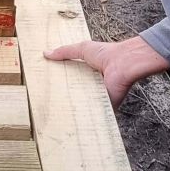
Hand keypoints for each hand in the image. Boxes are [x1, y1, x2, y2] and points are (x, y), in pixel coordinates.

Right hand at [44, 35, 169, 108]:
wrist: (125, 65)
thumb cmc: (107, 54)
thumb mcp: (82, 49)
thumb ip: (64, 52)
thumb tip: (45, 53)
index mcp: (87, 72)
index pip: (70, 79)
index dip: (58, 82)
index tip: (44, 86)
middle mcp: (92, 85)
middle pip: (74, 93)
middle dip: (62, 98)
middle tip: (45, 103)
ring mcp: (98, 97)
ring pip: (82, 104)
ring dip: (71, 109)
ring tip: (54, 114)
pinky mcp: (104, 106)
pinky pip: (93, 113)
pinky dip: (85, 117)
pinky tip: (71, 121)